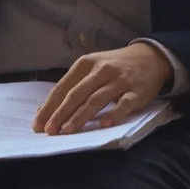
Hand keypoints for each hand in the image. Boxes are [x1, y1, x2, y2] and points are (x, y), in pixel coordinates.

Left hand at [35, 42, 172, 134]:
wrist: (151, 57)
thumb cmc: (115, 66)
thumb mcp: (92, 69)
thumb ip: (71, 87)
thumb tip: (45, 110)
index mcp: (86, 64)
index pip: (63, 87)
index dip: (50, 106)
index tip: (38, 124)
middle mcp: (101, 70)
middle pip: (77, 94)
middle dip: (61, 113)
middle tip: (49, 131)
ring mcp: (120, 80)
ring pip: (96, 99)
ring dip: (80, 116)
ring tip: (68, 130)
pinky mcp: (136, 91)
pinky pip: (124, 104)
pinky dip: (114, 114)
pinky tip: (104, 124)